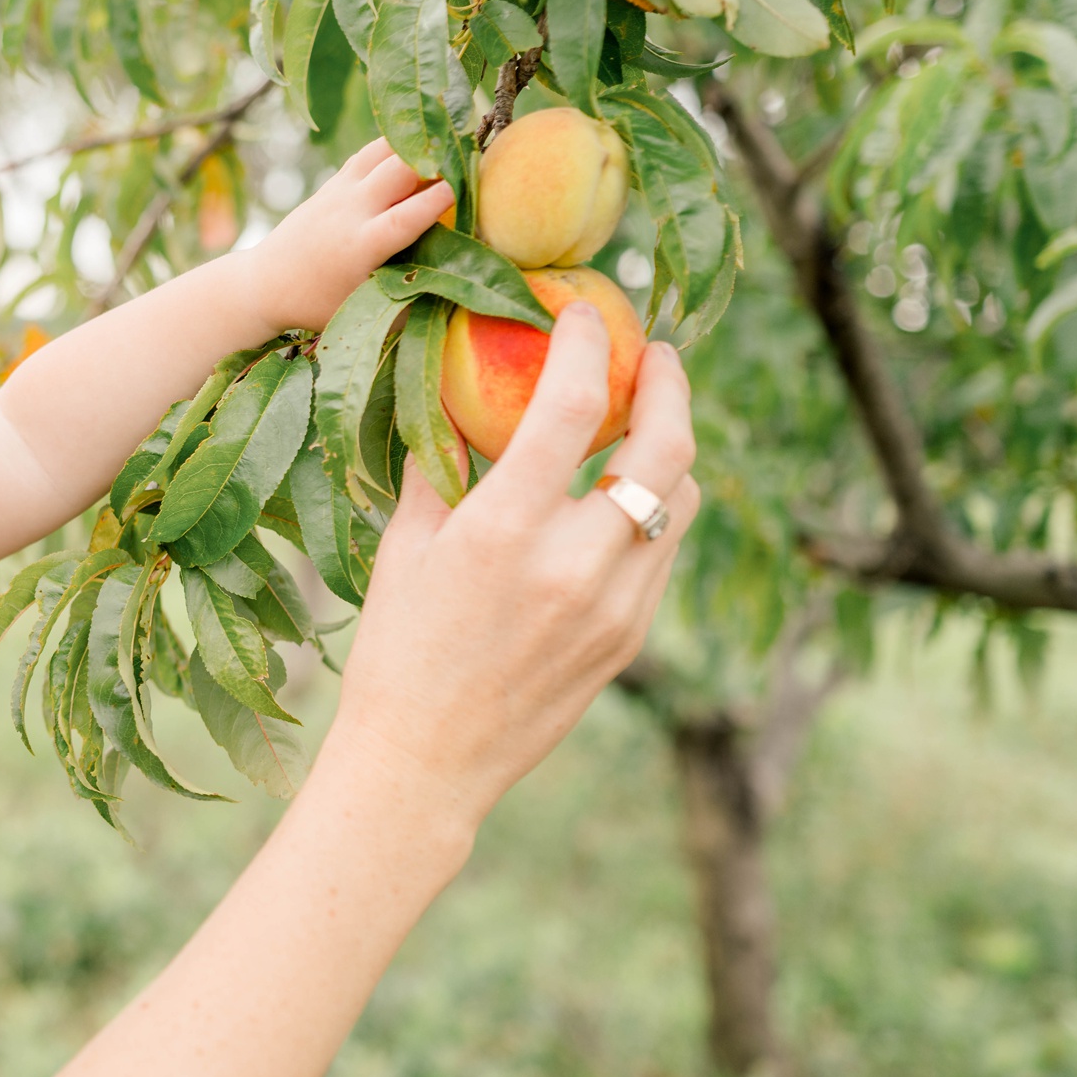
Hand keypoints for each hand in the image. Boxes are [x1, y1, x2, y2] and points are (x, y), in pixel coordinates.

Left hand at [242, 138, 455, 333]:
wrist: (264, 284)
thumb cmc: (320, 306)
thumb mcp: (366, 311)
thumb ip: (409, 298)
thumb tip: (459, 288)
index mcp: (360, 247)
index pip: (407, 215)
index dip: (441, 198)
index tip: (472, 185)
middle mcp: (350, 212)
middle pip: (398, 169)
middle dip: (436, 158)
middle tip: (473, 151)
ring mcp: (339, 192)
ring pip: (383, 150)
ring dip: (417, 143)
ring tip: (451, 140)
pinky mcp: (333, 182)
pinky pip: (370, 153)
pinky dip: (397, 146)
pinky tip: (421, 144)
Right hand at [325, 305, 698, 834]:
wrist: (426, 762)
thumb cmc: (397, 649)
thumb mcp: (406, 548)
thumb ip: (441, 467)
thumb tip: (462, 397)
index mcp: (504, 531)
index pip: (572, 406)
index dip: (589, 345)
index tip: (588, 314)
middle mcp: (574, 563)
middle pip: (667, 447)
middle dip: (672, 386)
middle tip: (657, 356)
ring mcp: (615, 605)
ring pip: (679, 500)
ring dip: (668, 452)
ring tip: (641, 428)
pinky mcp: (630, 638)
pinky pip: (661, 553)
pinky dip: (650, 512)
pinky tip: (616, 503)